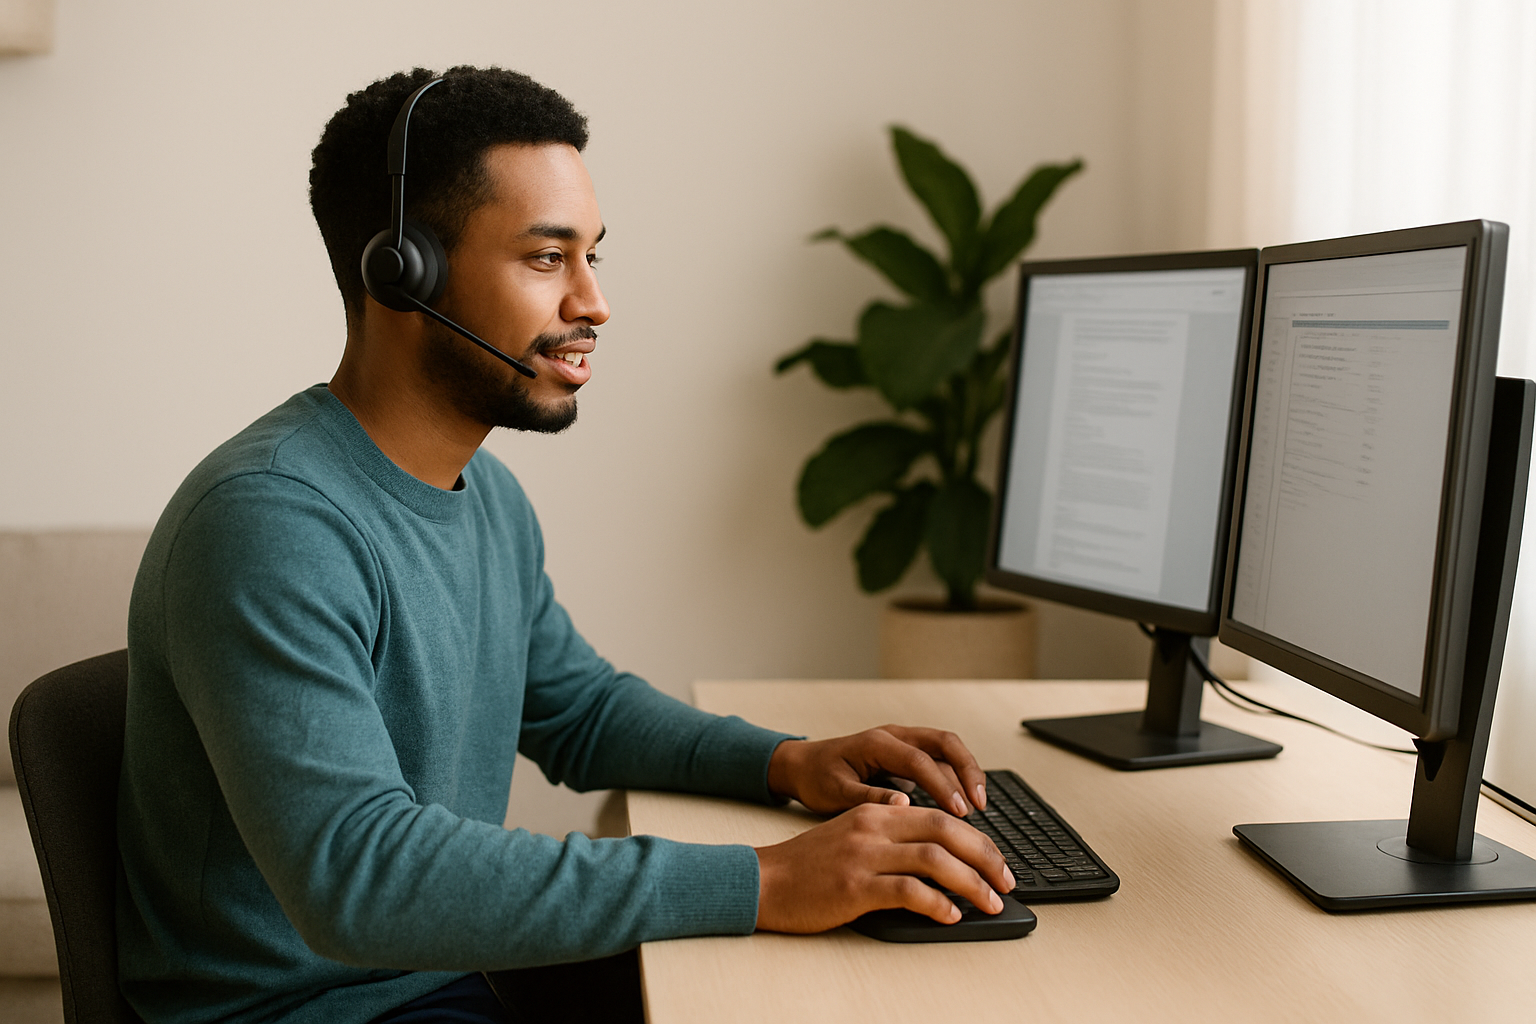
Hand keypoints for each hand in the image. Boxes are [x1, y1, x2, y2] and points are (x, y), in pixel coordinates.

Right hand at [754, 803, 1016, 931]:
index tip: (996, 863)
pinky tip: (951, 916)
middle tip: (1006, 882)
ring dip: (972, 883)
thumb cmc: (808, 865)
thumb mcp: (853, 836)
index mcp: (877, 810)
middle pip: (947, 831)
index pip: (941, 816)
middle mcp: (875, 826)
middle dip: (986, 857)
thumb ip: (891, 838)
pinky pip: (910, 891)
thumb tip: (939, 857)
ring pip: (936, 860)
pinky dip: (938, 904)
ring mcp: (865, 855)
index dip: (977, 839)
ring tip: (991, 903)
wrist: (765, 880)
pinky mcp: (855, 886)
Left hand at [766, 726, 987, 817]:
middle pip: (944, 742)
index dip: (942, 786)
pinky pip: (938, 758)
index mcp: (876, 743)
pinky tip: (963, 800)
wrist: (801, 765)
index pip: (919, 760)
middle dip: (967, 770)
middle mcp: (893, 736)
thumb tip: (905, 805)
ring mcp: (901, 741)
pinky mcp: (905, 754)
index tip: (959, 812)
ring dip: (966, 772)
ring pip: (946, 748)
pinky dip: (955, 775)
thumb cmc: (816, 778)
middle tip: (980, 803)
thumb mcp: (835, 793)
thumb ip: (869, 798)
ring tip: (979, 805)